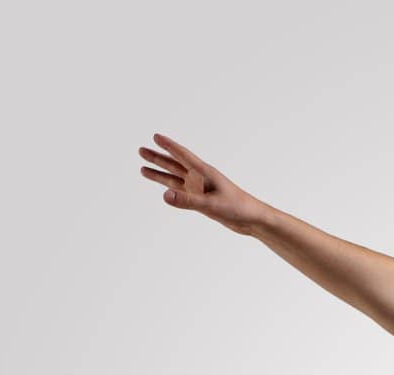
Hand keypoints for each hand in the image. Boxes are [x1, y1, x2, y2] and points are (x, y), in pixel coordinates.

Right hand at [138, 133, 265, 234]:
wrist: (252, 220)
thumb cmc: (237, 208)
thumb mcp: (211, 205)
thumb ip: (187, 201)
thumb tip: (164, 195)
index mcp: (205, 173)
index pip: (183, 155)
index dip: (169, 146)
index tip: (155, 136)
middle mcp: (201, 179)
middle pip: (174, 165)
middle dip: (158, 158)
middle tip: (141, 150)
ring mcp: (201, 190)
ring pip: (176, 179)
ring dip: (160, 174)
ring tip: (142, 169)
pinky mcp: (203, 201)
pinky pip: (182, 193)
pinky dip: (172, 190)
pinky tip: (163, 189)